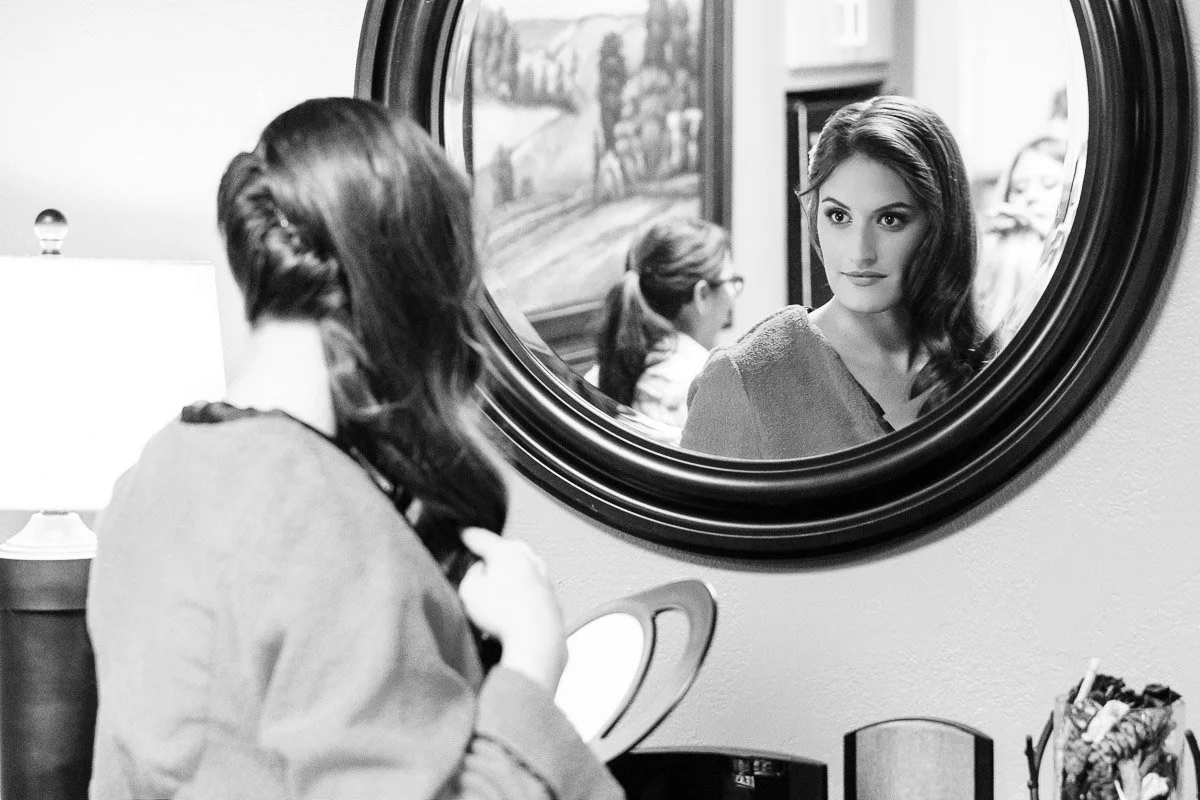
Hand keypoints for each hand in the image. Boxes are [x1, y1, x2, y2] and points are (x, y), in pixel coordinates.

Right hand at [458, 528, 566, 691]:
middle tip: (480, 565)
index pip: (482, 538)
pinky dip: (522, 592)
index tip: (464, 535)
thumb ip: (471, 574)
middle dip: (493, 556)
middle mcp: (529, 559)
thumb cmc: (504, 615)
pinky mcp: (551, 597)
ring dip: (510, 575)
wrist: (537, 639)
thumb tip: (479, 570)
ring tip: (496, 593)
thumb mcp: (470, 590)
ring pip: (522, 568)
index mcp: (506, 552)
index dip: (468, 537)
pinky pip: (532, 588)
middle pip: (506, 550)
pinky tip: (513, 607)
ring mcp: (543, 577)